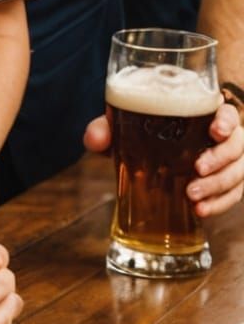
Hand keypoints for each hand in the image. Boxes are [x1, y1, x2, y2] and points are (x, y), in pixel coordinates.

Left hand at [85, 99, 243, 217]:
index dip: (227, 121)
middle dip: (221, 160)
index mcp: (202, 113)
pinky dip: (219, 204)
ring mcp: (227, 160)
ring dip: (219, 186)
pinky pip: (234, 194)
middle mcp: (222, 136)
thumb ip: (107, 128)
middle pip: (238, 146)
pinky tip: (201, 210)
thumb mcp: (123, 124)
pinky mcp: (226, 181)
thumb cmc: (141, 128)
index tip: (215, 131)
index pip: (227, 113)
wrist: (146, 148)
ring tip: (193, 197)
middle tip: (197, 169)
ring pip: (239, 172)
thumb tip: (94, 139)